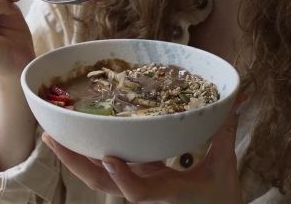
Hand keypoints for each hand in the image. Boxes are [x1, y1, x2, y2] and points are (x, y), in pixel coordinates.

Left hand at [43, 95, 248, 203]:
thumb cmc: (222, 200)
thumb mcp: (226, 167)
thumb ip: (226, 131)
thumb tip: (237, 96)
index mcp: (168, 192)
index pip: (138, 192)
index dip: (122, 178)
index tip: (109, 158)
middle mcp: (146, 193)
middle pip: (103, 183)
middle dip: (75, 163)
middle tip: (52, 137)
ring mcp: (138, 188)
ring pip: (99, 178)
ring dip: (74, 158)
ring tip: (54, 134)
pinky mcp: (137, 182)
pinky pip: (107, 170)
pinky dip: (89, 155)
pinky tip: (76, 137)